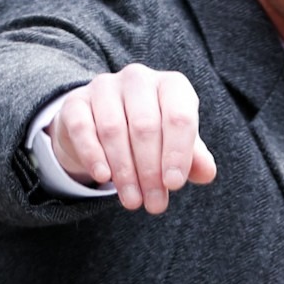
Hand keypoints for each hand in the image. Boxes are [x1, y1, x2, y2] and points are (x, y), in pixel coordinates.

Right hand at [48, 63, 216, 213]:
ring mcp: (104, 86)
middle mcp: (139, 79)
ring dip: (124, 171)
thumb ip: (193, 156)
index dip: (177, 153)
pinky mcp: (76, 101)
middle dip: (150, 171)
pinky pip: (83, 129)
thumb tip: (208, 174)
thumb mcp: (175, 142)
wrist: (102, 120)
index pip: (178, 117)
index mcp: (171, 85)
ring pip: (113, 130)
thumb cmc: (152, 132)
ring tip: (133, 201)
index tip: (173, 185)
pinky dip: (93, 155)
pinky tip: (102, 177)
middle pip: (145, 127)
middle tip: (154, 204)